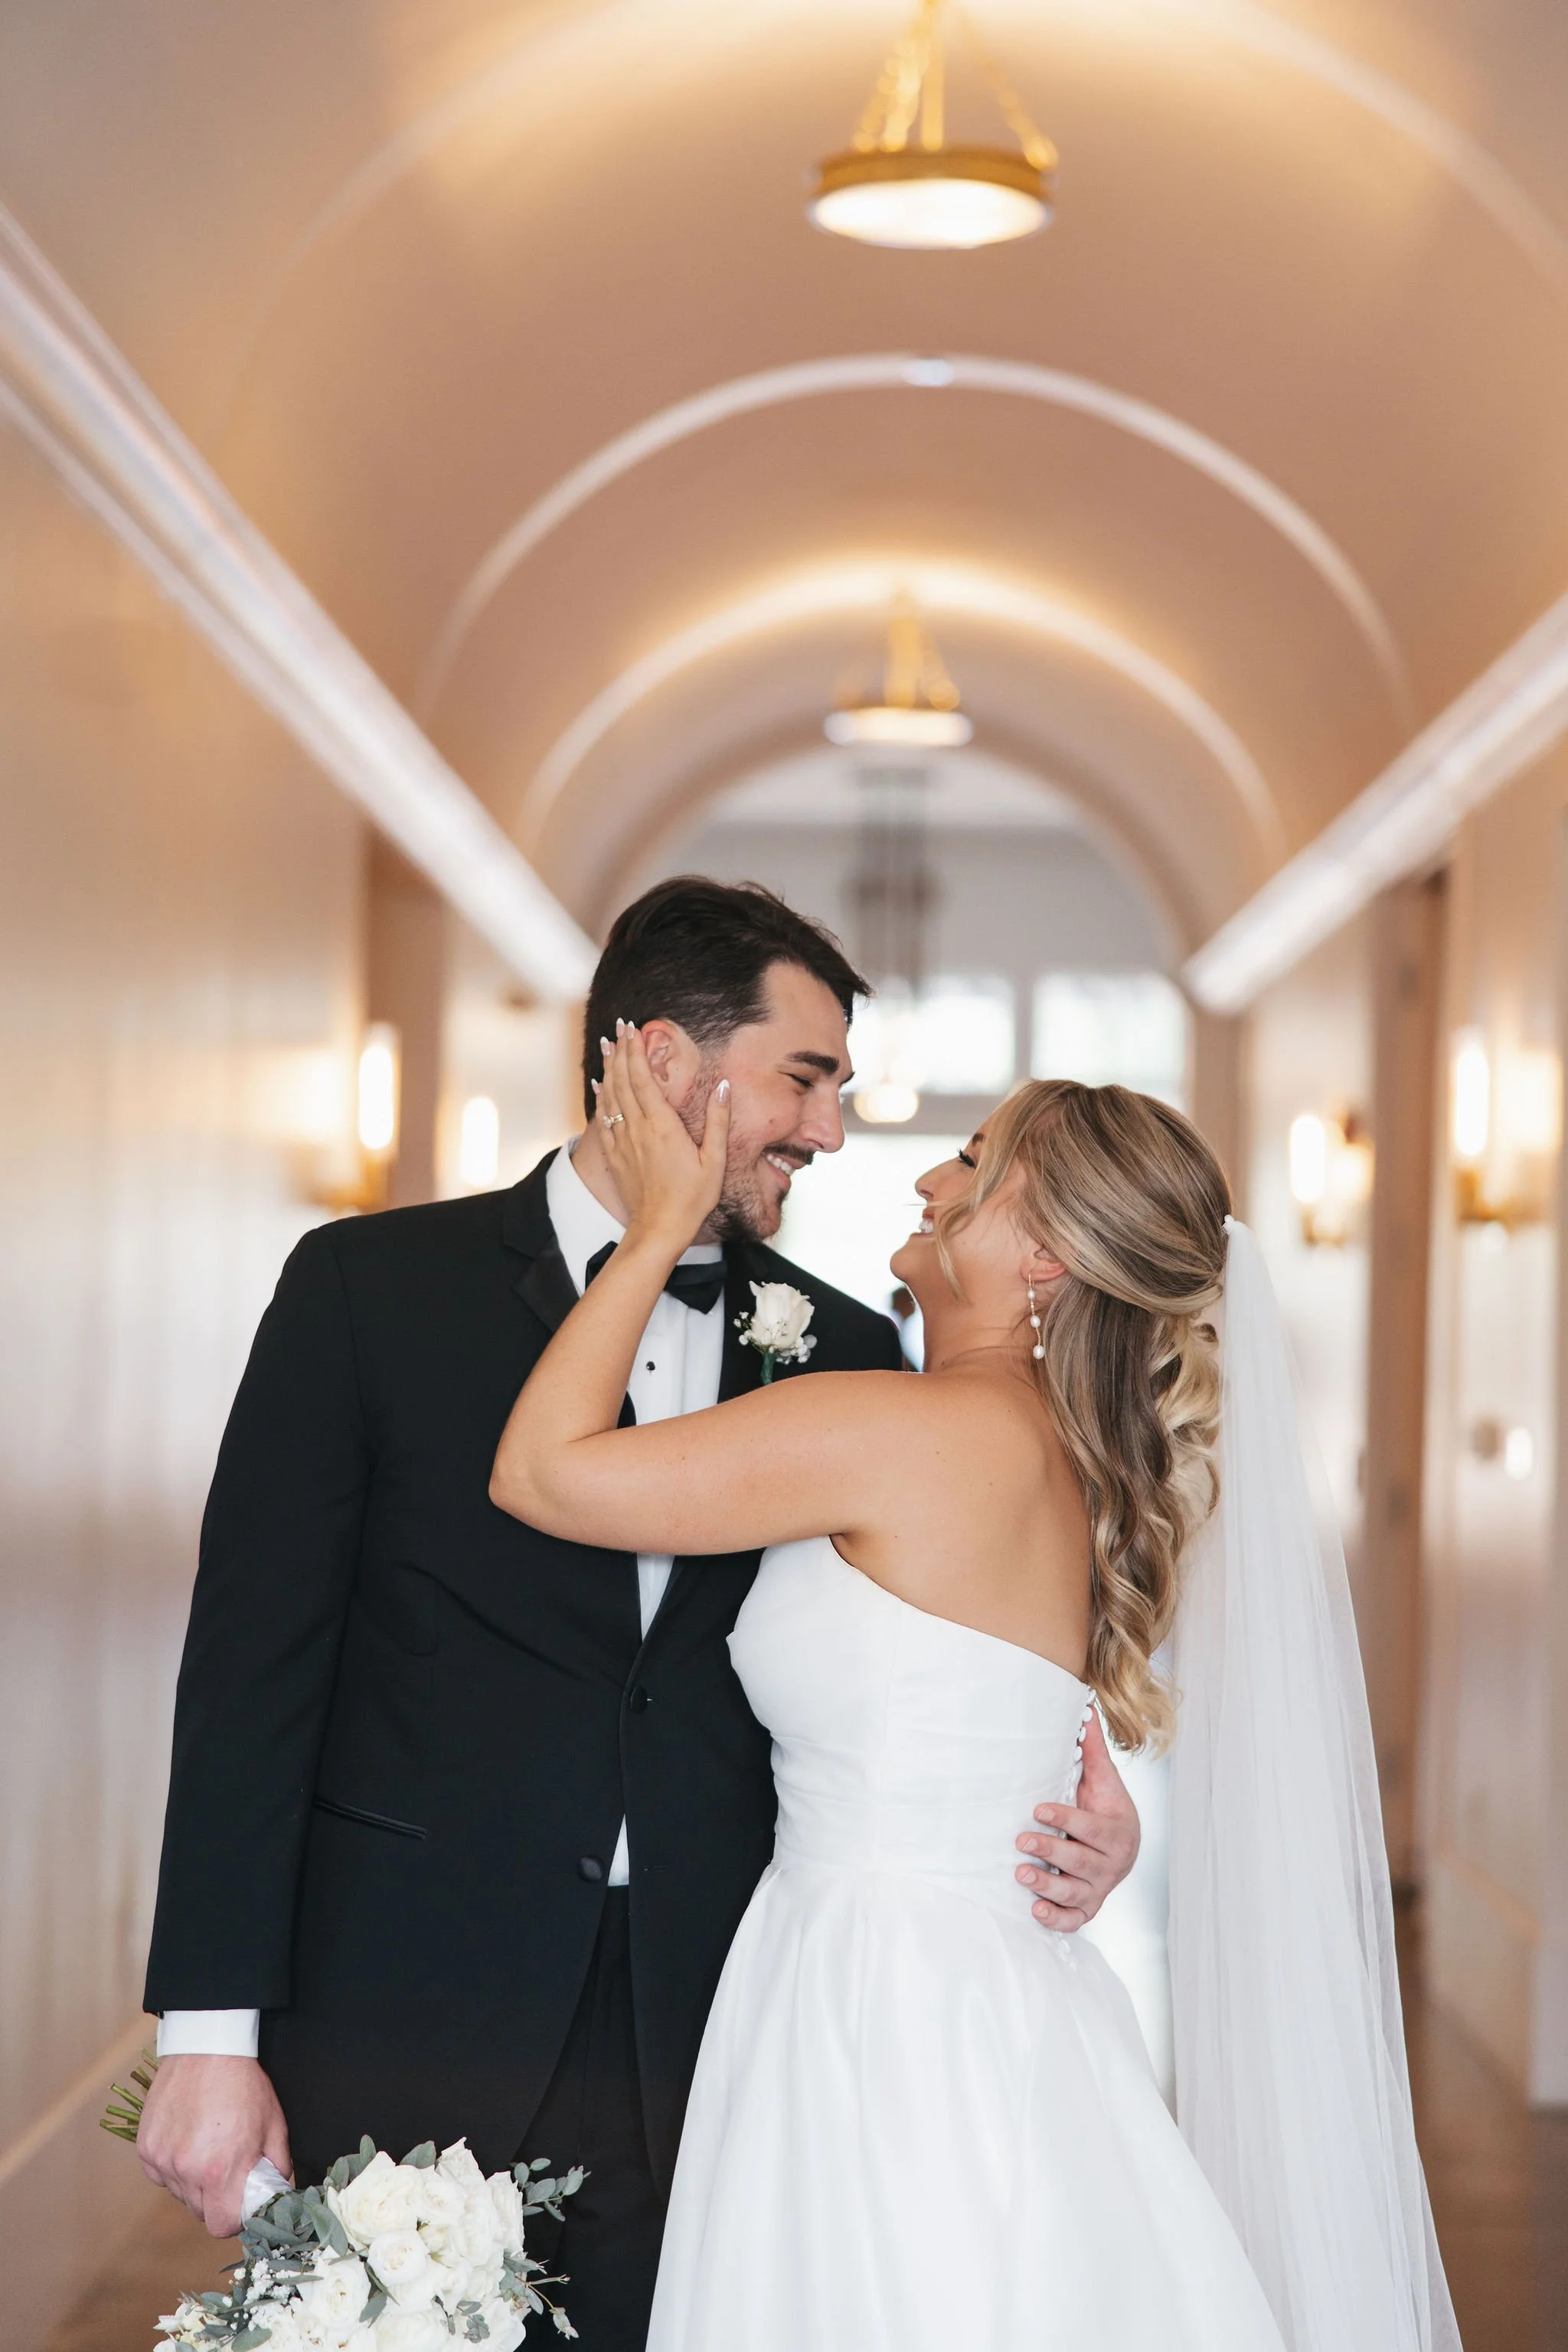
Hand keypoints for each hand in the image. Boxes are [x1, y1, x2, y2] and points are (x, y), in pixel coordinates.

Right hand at [137, 2054, 291, 2236]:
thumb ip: (278, 2167)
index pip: (222, 2226)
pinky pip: (160, 2176)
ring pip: (180, 2194)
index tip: (242, 2202)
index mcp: (222, 2170)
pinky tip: (187, 2141)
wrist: (206, 2047)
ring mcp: (162, 2160)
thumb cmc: (244, 2085)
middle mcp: (187, 2171)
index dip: (235, 2218)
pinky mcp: (146, 2148)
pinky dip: (174, 2168)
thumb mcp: (274, 2125)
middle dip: (217, 2200)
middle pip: (201, 2212)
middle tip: (228, 2171)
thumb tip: (280, 2195)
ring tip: (208, 2148)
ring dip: (194, 2184)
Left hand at [594, 1021, 730, 1250]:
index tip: (633, 1028)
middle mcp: (638, 1129)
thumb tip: (723, 1086)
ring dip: (609, 1068)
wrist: (659, 1230)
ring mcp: (624, 1142)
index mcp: (662, 1125)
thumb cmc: (692, 1198)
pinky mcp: (616, 1156)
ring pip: (611, 1096)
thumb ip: (718, 1121)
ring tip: (606, 1046)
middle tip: (618, 1028)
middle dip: (621, 1051)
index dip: (637, 1051)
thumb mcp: (715, 1161)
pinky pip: (604, 1119)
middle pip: (624, 1081)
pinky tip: (600, 1085)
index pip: (644, 1078)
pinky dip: (601, 1097)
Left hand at [1013, 1709, 1140, 1930]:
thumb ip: (1093, 1750)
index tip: (1038, 1810)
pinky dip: (1055, 1919)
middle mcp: (1112, 1864)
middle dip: (1051, 1852)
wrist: (1122, 1846)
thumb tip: (1087, 1708)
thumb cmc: (1105, 1808)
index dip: (1066, 1820)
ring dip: (1047, 1886)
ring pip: (1075, 1893)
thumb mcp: (1103, 1780)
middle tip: (1021, 1841)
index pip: (1091, 1827)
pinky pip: (1073, 1920)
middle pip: (1081, 1862)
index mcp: (1118, 1831)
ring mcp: (1099, 1889)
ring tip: (1020, 1874)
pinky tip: (1034, 1910)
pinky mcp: (1087, 1907)